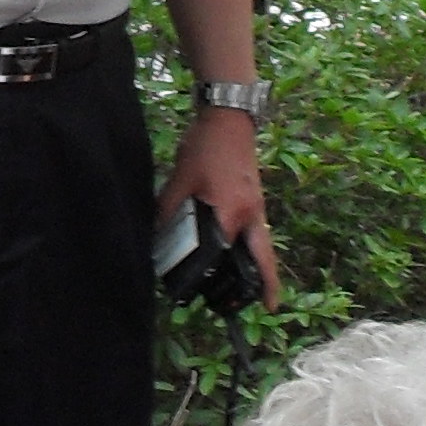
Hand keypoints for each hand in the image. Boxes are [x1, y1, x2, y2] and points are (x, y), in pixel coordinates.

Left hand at [162, 109, 280, 301]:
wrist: (229, 117)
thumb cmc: (205, 147)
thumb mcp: (180, 180)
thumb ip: (169, 211)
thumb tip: (156, 237)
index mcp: (233, 212)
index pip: (229, 255)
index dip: (222, 278)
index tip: (217, 294)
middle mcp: (252, 214)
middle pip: (264, 256)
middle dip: (268, 283)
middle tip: (269, 308)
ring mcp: (257, 207)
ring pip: (264, 245)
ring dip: (264, 266)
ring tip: (261, 290)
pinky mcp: (255, 200)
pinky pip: (259, 232)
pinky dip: (256, 248)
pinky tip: (245, 255)